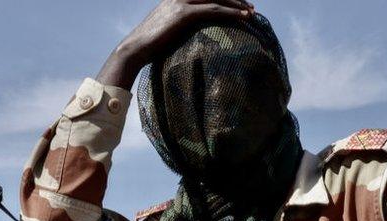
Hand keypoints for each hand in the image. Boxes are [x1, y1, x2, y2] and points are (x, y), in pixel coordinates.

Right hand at [96, 0, 254, 88]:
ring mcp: (181, 2)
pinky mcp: (183, 14)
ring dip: (237, 5)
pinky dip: (231, 12)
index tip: (238, 4)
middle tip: (251, 7)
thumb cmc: (149, 47)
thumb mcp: (166, 31)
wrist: (134, 49)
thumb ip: (178, 27)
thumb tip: (189, 36)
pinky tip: (243, 18)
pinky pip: (213, 9)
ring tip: (252, 12)